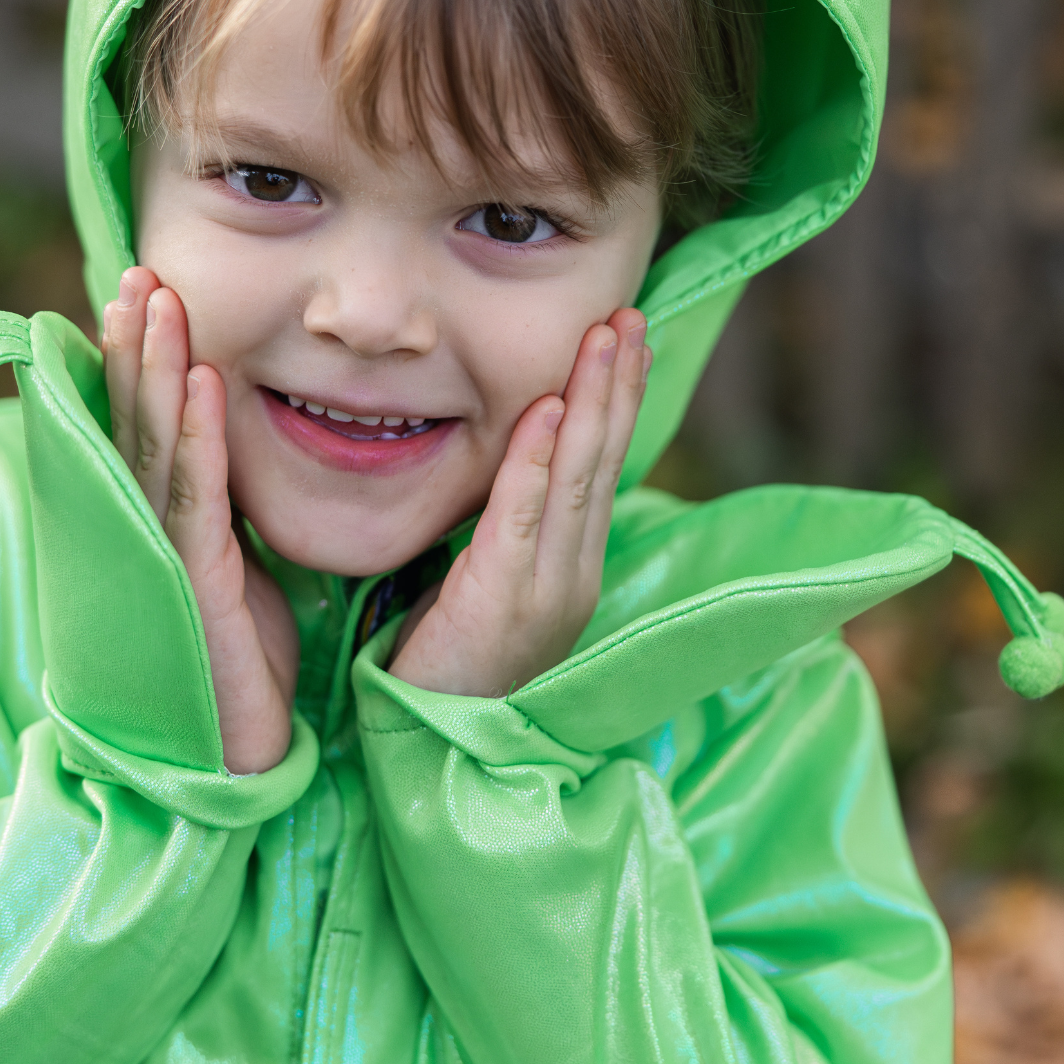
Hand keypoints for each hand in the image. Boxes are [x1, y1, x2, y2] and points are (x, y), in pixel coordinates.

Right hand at [102, 268, 297, 774]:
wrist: (234, 764)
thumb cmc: (238, 667)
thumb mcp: (236, 569)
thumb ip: (225, 510)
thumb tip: (232, 449)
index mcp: (158, 524)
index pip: (143, 425)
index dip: (138, 358)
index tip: (144, 290)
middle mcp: (147, 531)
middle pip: (134, 419)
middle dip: (134, 343)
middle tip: (138, 271)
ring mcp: (163, 556)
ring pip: (155, 444)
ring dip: (158, 367)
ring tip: (159, 297)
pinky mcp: (193, 584)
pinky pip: (196, 496)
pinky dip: (199, 435)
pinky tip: (204, 379)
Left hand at [390, 308, 650, 699]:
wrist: (435, 750)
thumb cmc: (448, 668)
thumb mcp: (487, 586)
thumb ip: (505, 531)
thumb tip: (509, 466)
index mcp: (572, 568)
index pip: (599, 468)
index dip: (616, 400)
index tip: (624, 338)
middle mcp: (574, 573)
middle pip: (603, 460)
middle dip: (618, 382)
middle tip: (629, 313)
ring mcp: (548, 588)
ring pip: (577, 477)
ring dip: (594, 400)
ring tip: (606, 335)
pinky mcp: (505, 601)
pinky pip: (524, 517)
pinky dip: (537, 459)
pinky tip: (549, 409)